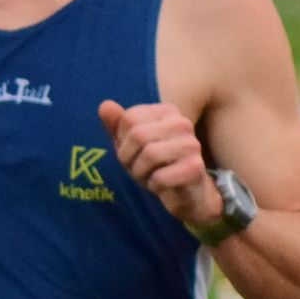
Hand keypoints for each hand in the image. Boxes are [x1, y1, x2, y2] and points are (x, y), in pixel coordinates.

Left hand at [97, 99, 221, 233]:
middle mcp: (182, 123)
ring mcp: (191, 144)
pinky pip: (160, 177)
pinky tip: (164, 185)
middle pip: (138, 135)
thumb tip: (105, 105)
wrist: (187, 193)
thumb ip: (117, 125)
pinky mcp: (195, 167)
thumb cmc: (156, 165)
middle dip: (130, 158)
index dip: (123, 141)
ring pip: (150, 154)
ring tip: (151, 176)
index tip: (134, 153)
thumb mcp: (131, 145)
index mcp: (167, 111)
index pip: (129, 118)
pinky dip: (155, 185)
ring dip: (141, 173)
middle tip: (140, 168)